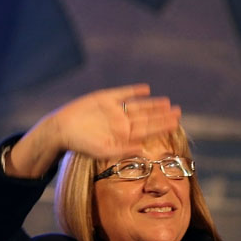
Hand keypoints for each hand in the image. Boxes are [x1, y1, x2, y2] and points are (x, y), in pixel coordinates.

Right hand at [50, 83, 180, 159]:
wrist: (60, 129)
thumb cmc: (81, 144)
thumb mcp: (103, 151)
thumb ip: (124, 150)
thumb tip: (143, 150)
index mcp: (124, 136)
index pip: (148, 130)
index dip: (162, 126)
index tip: (176, 123)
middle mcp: (123, 123)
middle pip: (147, 118)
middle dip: (163, 115)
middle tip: (179, 112)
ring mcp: (115, 111)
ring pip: (139, 106)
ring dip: (153, 104)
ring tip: (167, 103)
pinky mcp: (104, 99)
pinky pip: (122, 94)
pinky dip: (133, 91)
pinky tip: (146, 89)